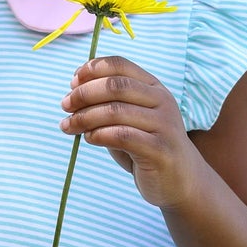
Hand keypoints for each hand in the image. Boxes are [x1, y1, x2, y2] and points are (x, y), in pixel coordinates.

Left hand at [60, 55, 204, 209]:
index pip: (120, 65)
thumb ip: (108, 104)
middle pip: (115, 86)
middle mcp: (162, 101)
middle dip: (84, 94)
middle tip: (65, 105)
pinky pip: (123, 136)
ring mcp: (164, 125)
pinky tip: (88, 138)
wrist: (181, 180)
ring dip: (85, 117)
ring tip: (68, 126)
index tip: (72, 82)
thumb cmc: (147, 146)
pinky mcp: (160, 149)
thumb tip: (74, 90)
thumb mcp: (130, 119)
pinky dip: (99, 135)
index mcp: (154, 87)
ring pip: (116, 111)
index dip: (92, 69)